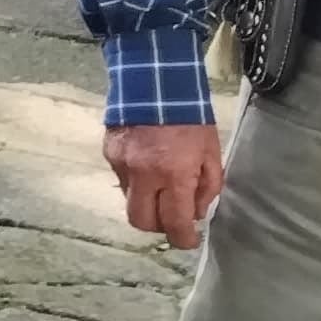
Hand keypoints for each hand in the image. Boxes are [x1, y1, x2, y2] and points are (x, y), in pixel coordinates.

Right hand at [105, 117, 225, 246]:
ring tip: (160, 187)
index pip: (174, 222)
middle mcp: (143, 175)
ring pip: (129, 201)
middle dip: (158, 227)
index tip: (190, 240)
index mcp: (173, 174)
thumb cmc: (191, 118)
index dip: (184, 239)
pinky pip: (122, 180)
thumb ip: (207, 186)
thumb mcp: (211, 152)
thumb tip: (195, 213)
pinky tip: (146, 165)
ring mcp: (121, 165)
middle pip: (142, 222)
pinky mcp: (109, 154)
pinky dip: (135, 182)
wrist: (154, 81)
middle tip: (172, 218)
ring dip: (146, 203)